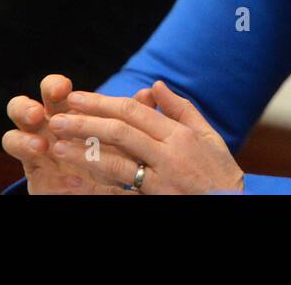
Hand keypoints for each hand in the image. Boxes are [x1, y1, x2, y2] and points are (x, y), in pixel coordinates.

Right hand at [2, 74, 155, 194]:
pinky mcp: (35, 175)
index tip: (65, 88)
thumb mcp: (126, 138)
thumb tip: (149, 93)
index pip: (53, 91)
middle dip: (25, 107)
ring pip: (11, 136)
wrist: (106, 188)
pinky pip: (25, 170)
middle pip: (21, 107)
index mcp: (64, 113)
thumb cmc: (115, 155)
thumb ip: (135, 115)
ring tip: (42, 145)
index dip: (55, 86)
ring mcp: (35, 151)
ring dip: (22, 139)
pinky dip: (40, 171)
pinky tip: (61, 173)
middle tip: (38, 113)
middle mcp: (44, 128)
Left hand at [46, 80, 244, 194]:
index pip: (133, 111)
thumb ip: (180, 109)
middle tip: (56, 118)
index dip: (102, 102)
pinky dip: (99, 187)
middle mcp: (169, 154)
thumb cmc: (220, 171)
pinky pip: (124, 192)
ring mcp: (162, 180)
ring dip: (84, 153)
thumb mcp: (207, 135)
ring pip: (118, 162)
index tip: (76, 97)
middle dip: (86, 122)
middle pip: (121, 132)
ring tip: (57, 146)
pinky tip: (78, 181)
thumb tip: (155, 85)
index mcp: (179, 134)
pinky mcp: (158, 200)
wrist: (234, 206)